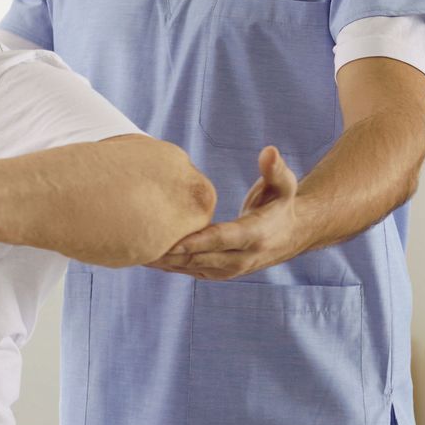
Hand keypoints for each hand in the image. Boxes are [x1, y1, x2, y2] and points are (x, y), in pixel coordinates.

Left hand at [148, 146, 311, 279]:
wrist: (291, 235)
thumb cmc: (280, 204)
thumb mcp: (283, 186)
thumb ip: (274, 170)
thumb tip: (269, 150)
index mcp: (254, 236)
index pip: (221, 240)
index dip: (195, 241)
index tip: (170, 240)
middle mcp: (242, 258)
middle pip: (200, 258)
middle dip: (170, 254)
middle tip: (137, 243)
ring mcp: (230, 270)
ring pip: (192, 269)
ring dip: (164, 263)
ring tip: (133, 251)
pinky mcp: (219, 273)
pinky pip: (191, 271)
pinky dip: (169, 266)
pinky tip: (145, 256)